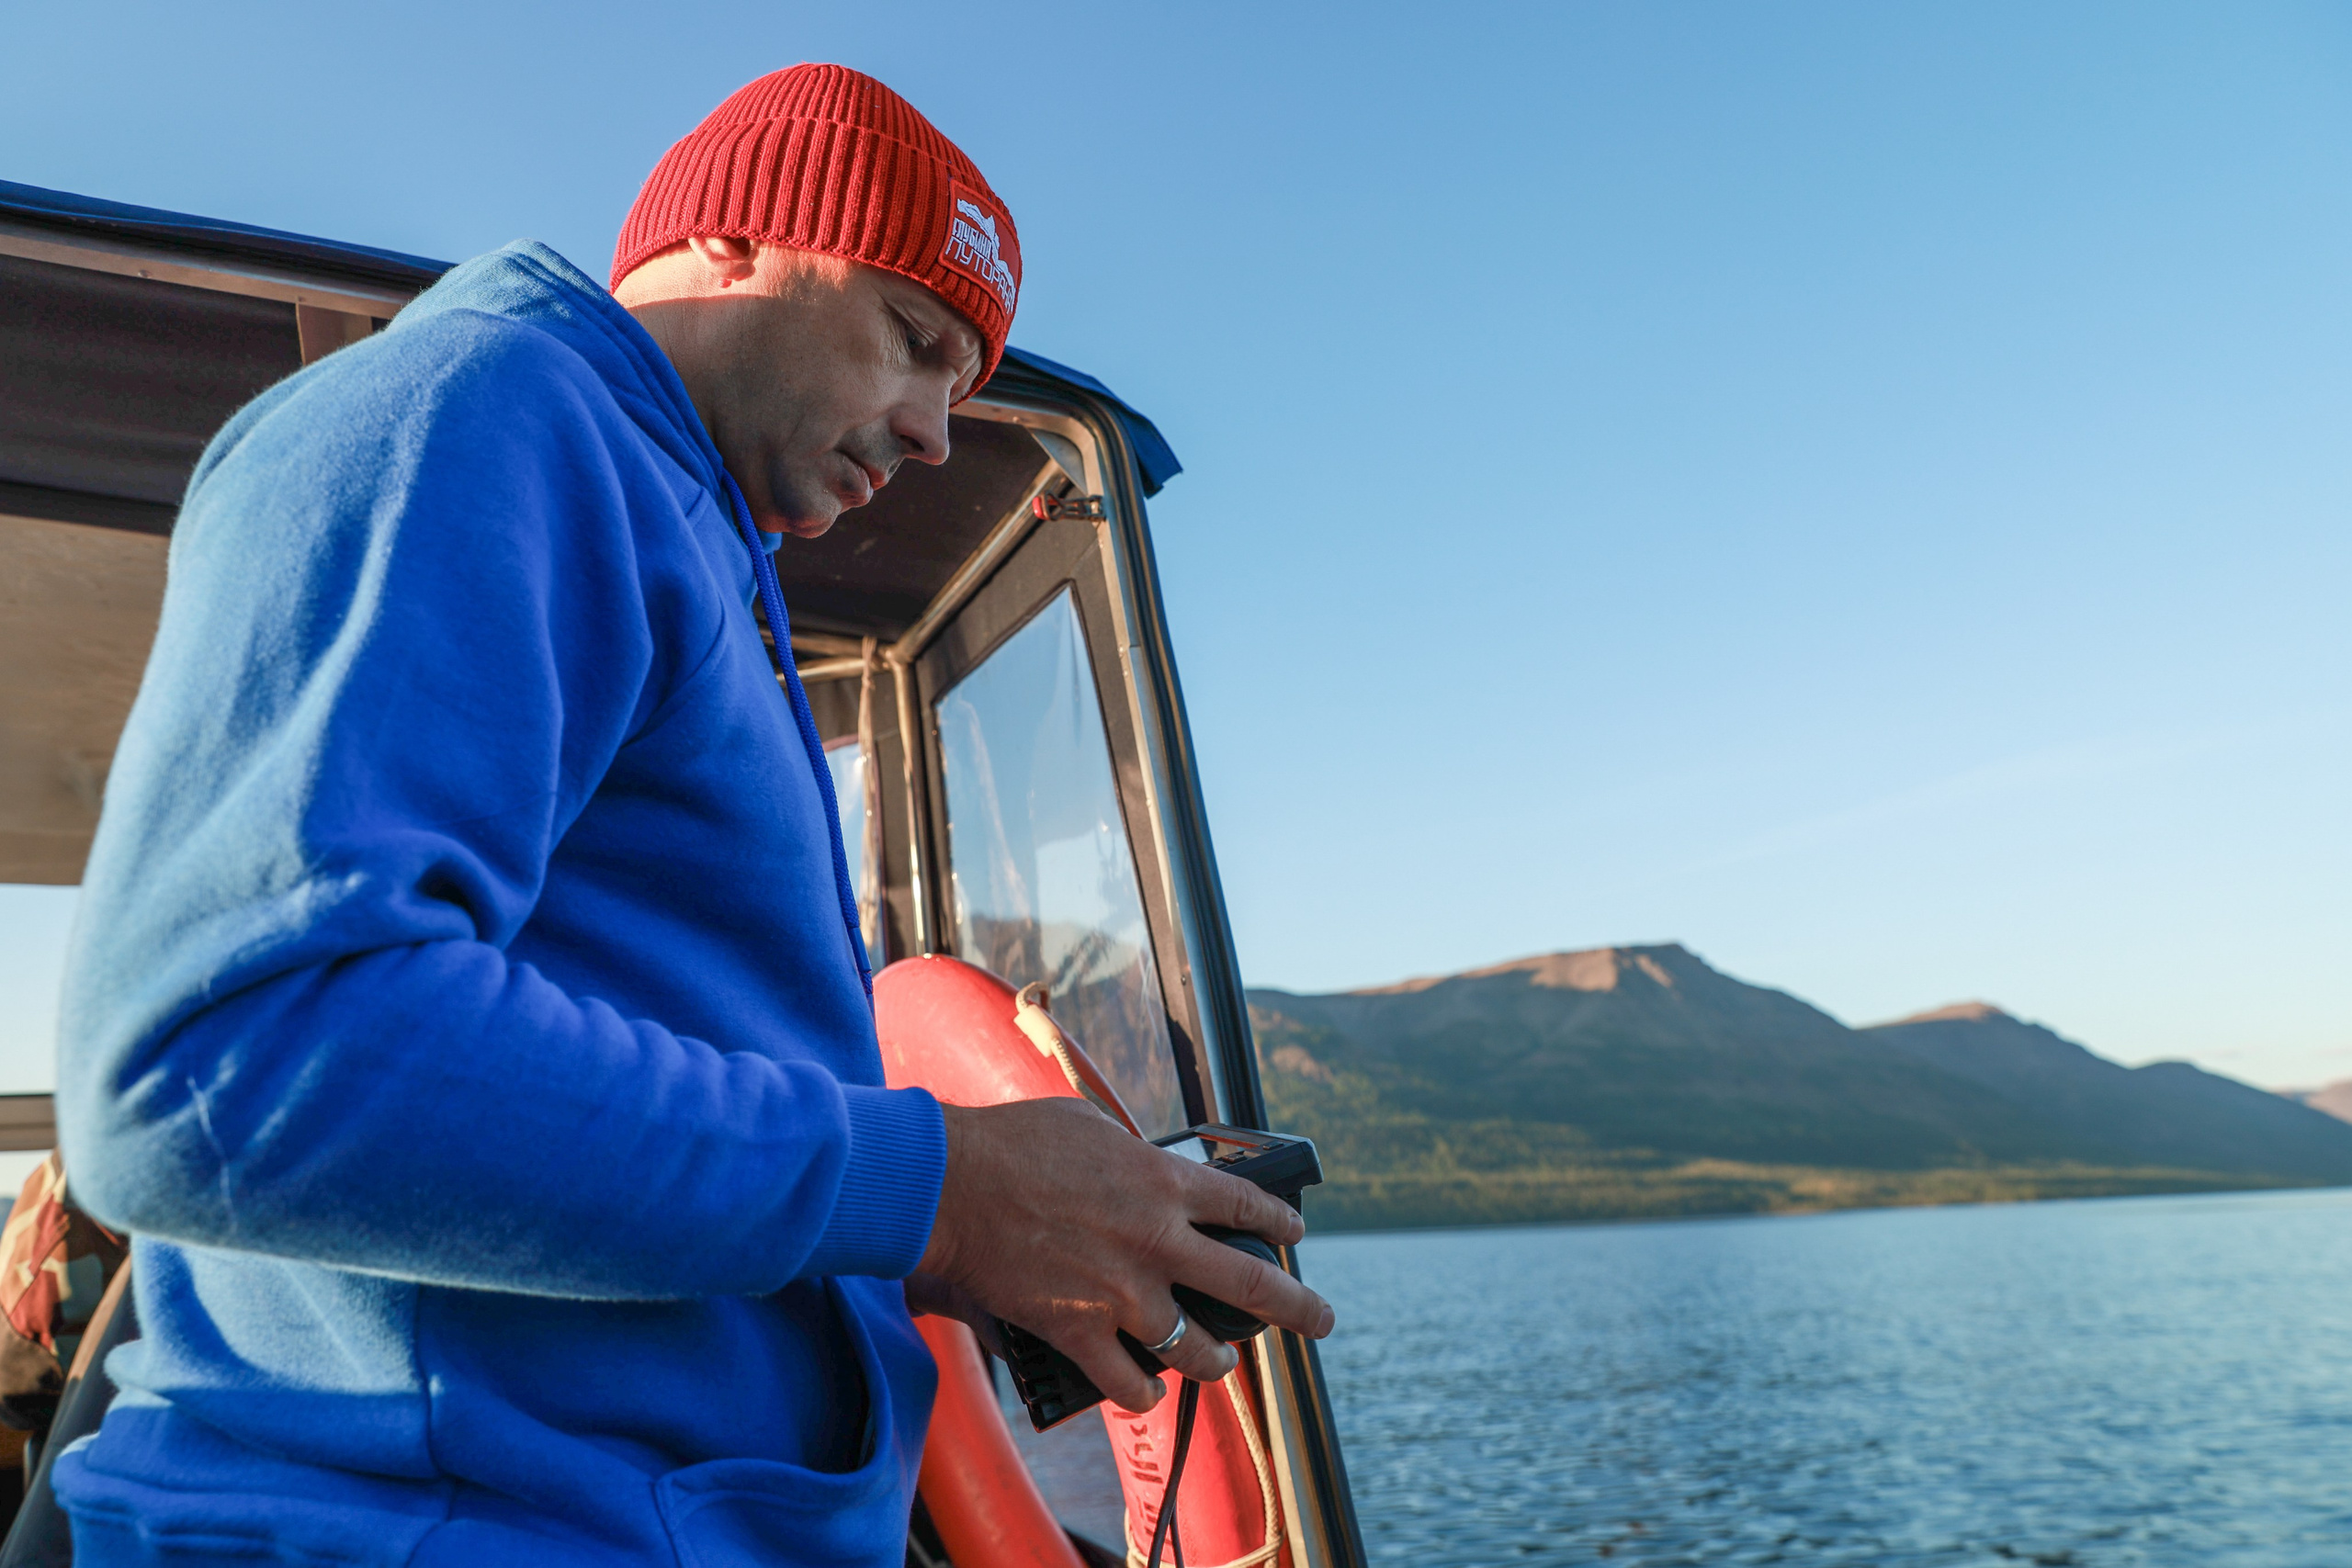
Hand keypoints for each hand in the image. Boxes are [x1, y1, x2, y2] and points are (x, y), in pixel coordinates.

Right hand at [912, 1098, 1334, 1413]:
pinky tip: (1148, 1389)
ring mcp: (1121, 1293)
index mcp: (1163, 1182)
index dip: (1280, 1222)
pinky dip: (1142, 1391)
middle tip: (1322, 1319)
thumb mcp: (1089, 1127)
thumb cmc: (1013, 1143)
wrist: (951, 1184)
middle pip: (1251, 1285)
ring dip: (1214, 1360)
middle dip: (1299, 1307)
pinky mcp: (1078, 1330)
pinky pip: (1128, 1382)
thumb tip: (1145, 1168)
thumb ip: (1130, 1155)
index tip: (1295, 1234)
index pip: (1247, 1205)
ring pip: (1195, 1348)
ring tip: (1220, 1363)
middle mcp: (1156, 1241)